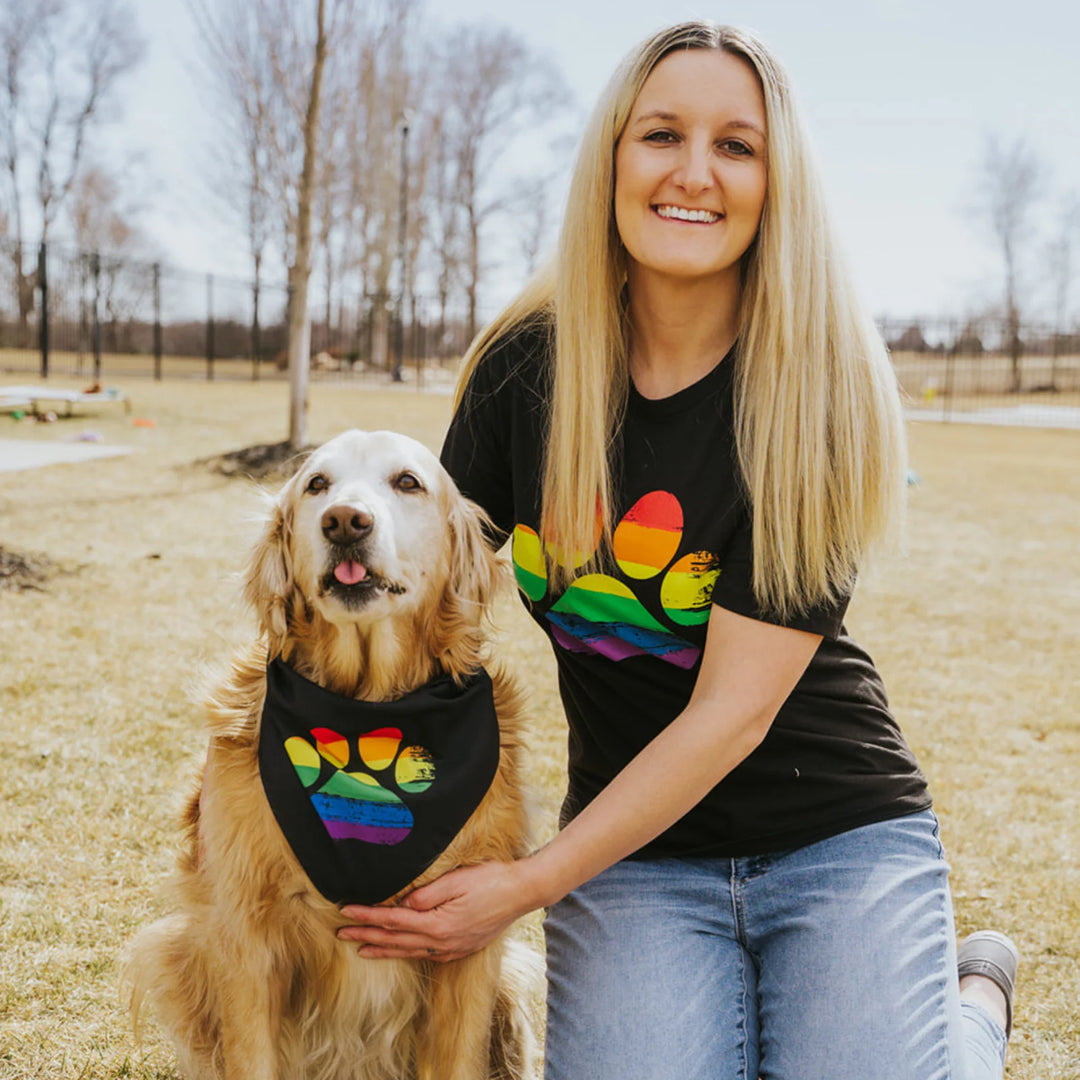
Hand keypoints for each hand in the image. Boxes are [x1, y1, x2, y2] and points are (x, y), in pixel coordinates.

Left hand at [336, 860, 537, 962]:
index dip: (368, 916)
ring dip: (383, 949)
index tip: (346, 912)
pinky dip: (406, 953)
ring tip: (362, 949)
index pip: (394, 920)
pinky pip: (426, 954)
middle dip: (367, 935)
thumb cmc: (491, 880)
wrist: (522, 893)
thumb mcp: (457, 880)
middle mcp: (442, 942)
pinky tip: (399, 951)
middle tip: (342, 934)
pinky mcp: (460, 948)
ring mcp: (452, 948)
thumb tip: (403, 904)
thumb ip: (427, 894)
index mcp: (439, 924)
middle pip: (396, 940)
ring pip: (409, 952)